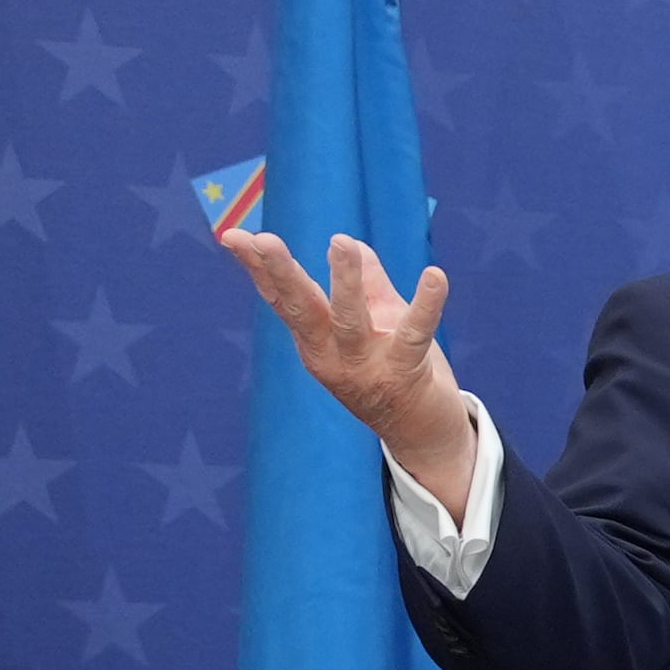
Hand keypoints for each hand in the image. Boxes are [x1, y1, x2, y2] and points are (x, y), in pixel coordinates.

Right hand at [222, 230, 475, 514]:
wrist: (422, 433)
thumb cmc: (395, 371)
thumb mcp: (377, 321)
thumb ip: (366, 284)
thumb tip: (350, 242)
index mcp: (317, 341)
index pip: (282, 299)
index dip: (258, 268)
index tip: (233, 236)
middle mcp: (332, 356)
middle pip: (301, 309)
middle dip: (282, 274)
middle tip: (264, 240)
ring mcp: (365, 368)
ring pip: (349, 320)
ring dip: (345, 281)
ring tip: (340, 242)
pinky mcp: (403, 374)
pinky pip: (414, 334)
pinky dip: (427, 305)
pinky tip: (435, 276)